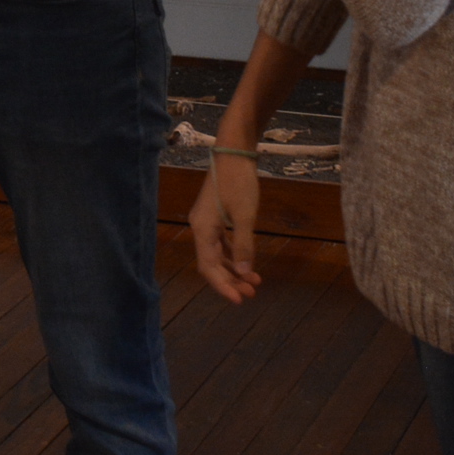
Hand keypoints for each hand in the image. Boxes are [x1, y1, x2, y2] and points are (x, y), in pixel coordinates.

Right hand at [189, 158, 261, 303]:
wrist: (233, 153)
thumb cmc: (238, 183)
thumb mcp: (245, 216)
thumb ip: (244, 245)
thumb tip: (244, 272)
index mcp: (202, 229)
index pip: (208, 267)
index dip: (223, 286)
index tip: (239, 301)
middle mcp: (200, 227)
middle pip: (211, 263)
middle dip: (230, 280)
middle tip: (251, 294)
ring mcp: (206, 221)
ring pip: (217, 254)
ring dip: (233, 269)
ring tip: (253, 282)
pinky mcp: (215, 215)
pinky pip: (221, 243)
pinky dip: (233, 254)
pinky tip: (246, 263)